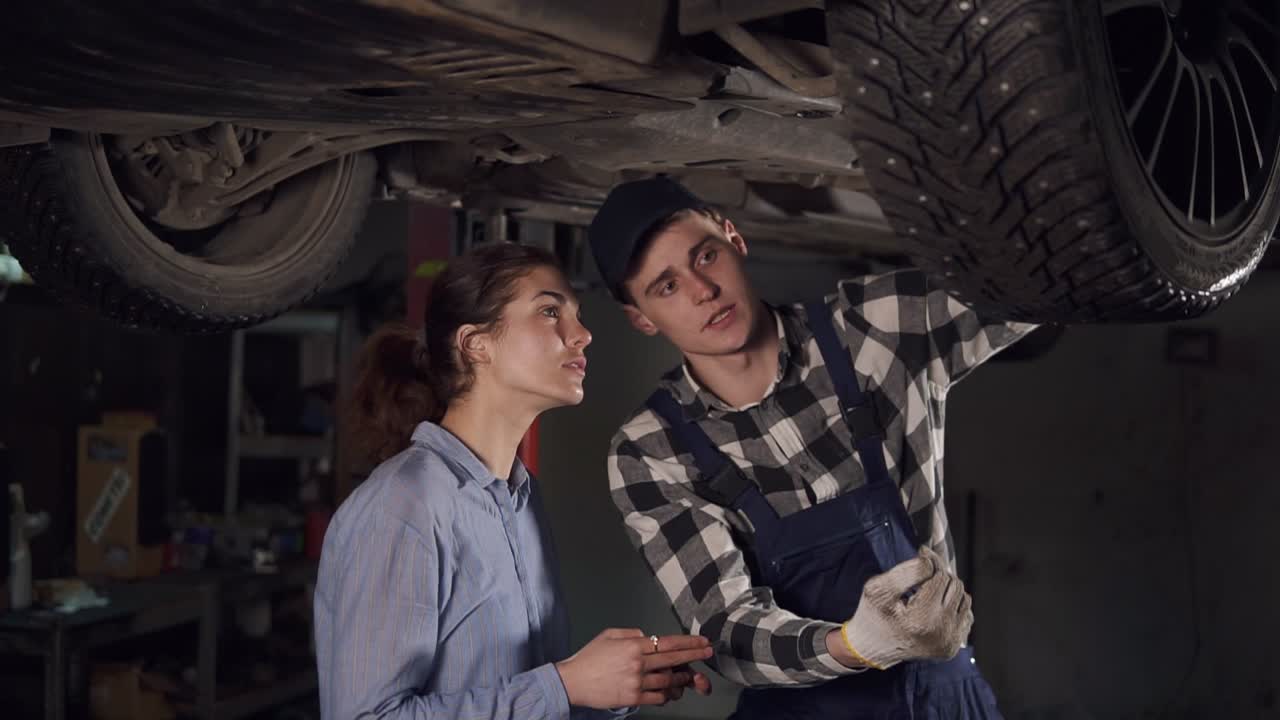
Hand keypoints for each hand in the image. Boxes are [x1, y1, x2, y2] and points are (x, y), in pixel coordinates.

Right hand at [555, 629, 714, 708]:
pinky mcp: (633, 699)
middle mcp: (638, 663)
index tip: (702, 642)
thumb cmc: (589, 657)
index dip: (689, 643)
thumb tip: (648, 637)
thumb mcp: (609, 635)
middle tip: (709, 652)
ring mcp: (637, 682)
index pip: (668, 643)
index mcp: (633, 645)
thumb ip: (631, 633)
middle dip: (695, 656)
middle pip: (674, 660)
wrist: (573, 681)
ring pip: (669, 681)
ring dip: (682, 678)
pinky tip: (671, 691)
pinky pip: (659, 697)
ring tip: (690, 675)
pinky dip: (668, 694)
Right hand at [836, 546, 972, 669]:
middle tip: (921, 577)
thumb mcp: (879, 589)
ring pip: (964, 598)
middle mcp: (940, 633)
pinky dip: (952, 607)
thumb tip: (931, 560)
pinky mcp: (953, 647)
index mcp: (922, 619)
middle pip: (954, 585)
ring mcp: (949, 642)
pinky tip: (934, 610)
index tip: (921, 554)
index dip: (930, 561)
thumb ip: (906, 572)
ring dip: (948, 591)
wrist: (873, 647)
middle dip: (939, 576)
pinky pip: (965, 614)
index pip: (939, 576)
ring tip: (927, 593)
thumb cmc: (874, 614)